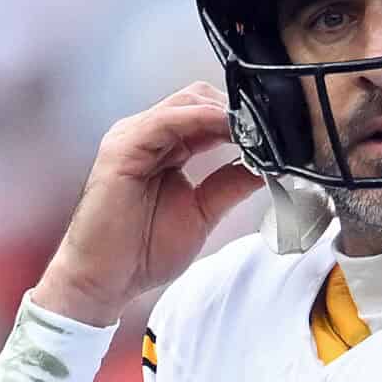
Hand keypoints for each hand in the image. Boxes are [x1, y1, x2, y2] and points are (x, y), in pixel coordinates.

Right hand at [31, 82, 262, 326]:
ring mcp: (132, 138)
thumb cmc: (141, 252)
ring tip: (255, 128)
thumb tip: (265, 165)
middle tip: (272, 128)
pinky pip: (166, 121)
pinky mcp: (121, 148)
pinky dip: (200, 120)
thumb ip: (230, 183)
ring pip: (185, 104)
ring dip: (223, 112)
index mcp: (164, 148)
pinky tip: (226, 127)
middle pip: (198, 100)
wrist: (104, 281)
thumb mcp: (202, 212)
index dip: (241, 119)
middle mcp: (147, 136)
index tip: (276, 132)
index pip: (207, 115)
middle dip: (236, 110)